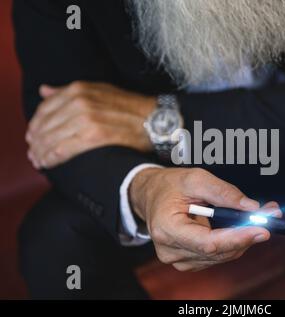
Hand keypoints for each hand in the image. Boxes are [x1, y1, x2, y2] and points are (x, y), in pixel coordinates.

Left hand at [26, 81, 156, 168]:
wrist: (155, 119)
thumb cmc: (129, 107)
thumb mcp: (99, 90)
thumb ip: (69, 91)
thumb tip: (44, 90)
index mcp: (79, 89)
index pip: (45, 108)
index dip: (36, 124)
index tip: (33, 136)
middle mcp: (80, 102)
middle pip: (45, 124)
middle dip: (35, 141)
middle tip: (33, 153)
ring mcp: (87, 119)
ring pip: (52, 138)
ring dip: (40, 151)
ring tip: (38, 160)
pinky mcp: (95, 136)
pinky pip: (64, 149)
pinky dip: (52, 157)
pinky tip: (47, 163)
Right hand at [130, 167, 280, 271]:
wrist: (151, 196)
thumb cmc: (169, 186)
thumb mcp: (195, 178)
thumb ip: (224, 193)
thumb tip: (251, 208)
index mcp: (167, 228)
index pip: (208, 243)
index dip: (238, 237)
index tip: (262, 228)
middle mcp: (171, 250)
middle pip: (219, 251)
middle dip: (248, 233)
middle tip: (271, 214)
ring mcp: (179, 259)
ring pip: (223, 255)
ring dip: (244, 237)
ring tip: (260, 216)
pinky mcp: (189, 261)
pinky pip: (218, 255)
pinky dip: (234, 241)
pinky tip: (241, 226)